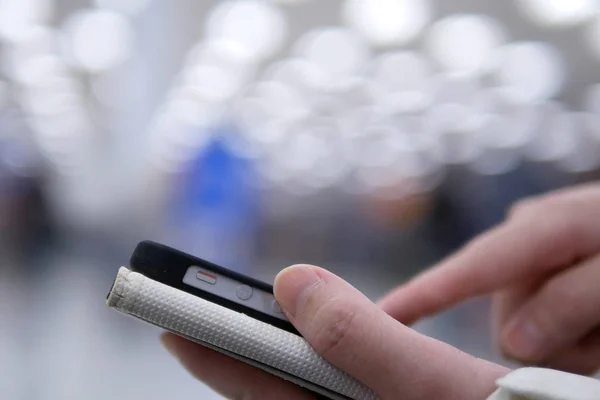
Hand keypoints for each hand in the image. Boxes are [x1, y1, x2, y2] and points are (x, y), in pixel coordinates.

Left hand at [162, 265, 507, 398]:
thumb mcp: (433, 385)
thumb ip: (362, 338)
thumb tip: (292, 283)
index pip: (258, 391)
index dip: (210, 354)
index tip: (169, 321)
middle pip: (271, 387)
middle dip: (230, 347)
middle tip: (191, 312)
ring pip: (300, 382)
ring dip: (269, 347)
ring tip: (240, 319)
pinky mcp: (383, 399)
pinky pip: (330, 381)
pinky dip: (313, 354)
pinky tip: (306, 338)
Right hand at [379, 184, 599, 374]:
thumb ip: (576, 297)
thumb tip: (511, 339)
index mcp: (547, 223)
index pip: (476, 265)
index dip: (425, 294)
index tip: (381, 316)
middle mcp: (529, 235)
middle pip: (504, 314)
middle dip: (552, 339)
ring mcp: (537, 253)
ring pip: (523, 327)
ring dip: (570, 340)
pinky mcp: (546, 272)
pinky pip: (539, 322)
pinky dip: (573, 334)